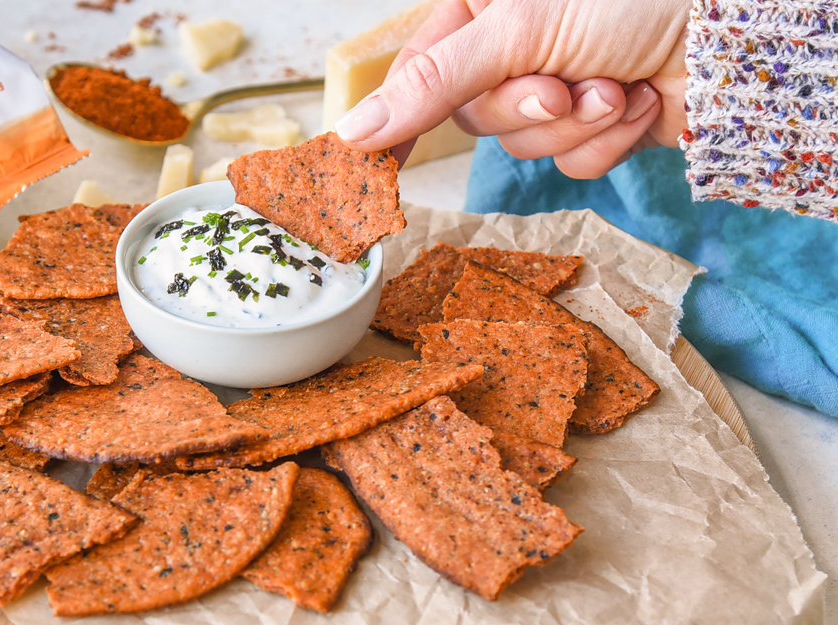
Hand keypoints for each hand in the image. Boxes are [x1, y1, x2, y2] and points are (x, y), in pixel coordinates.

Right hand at [335, 0, 689, 177]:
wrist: (725, 37)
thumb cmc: (628, 0)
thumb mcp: (515, 30)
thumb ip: (431, 82)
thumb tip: (356, 131)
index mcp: (481, 11)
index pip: (415, 74)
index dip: (395, 119)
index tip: (368, 166)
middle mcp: (511, 52)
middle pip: (473, 119)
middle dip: (525, 110)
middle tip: (560, 84)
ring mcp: (552, 91)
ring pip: (522, 148)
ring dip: (573, 125)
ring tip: (613, 84)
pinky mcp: (590, 128)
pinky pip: (569, 165)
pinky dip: (603, 143)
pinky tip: (635, 101)